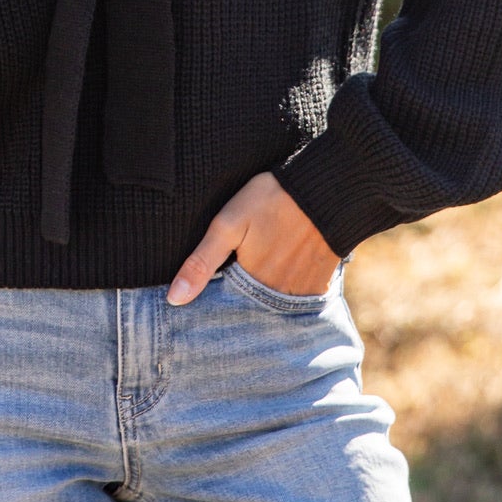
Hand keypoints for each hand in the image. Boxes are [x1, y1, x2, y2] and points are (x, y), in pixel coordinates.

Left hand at [167, 171, 339, 304]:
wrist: (327, 189)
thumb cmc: (273, 201)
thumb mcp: (229, 224)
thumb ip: (201, 262)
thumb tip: (174, 299)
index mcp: (251, 286)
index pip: (224, 310)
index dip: (213, 303)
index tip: (199, 303)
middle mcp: (277, 299)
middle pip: (249, 312)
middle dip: (237, 306)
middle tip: (233, 280)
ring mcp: (300, 295)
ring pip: (272, 310)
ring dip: (260, 302)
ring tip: (253, 281)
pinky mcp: (319, 287)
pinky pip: (296, 302)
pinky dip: (283, 295)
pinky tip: (276, 278)